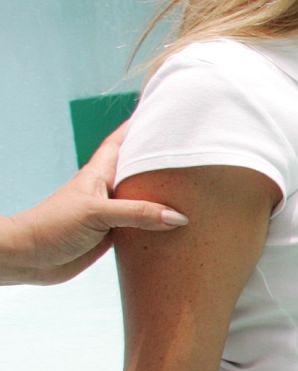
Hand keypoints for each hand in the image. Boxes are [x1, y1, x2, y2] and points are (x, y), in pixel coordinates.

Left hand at [0, 123, 186, 285]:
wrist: (31, 257)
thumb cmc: (53, 225)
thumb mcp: (97, 214)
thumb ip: (138, 213)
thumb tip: (178, 217)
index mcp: (99, 173)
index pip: (121, 141)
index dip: (139, 126)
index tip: (161, 112)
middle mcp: (107, 190)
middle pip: (139, 168)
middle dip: (160, 159)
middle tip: (189, 149)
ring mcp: (111, 212)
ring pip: (144, 198)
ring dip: (164, 194)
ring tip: (193, 187)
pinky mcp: (114, 234)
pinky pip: (143, 225)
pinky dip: (158, 224)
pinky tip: (176, 226)